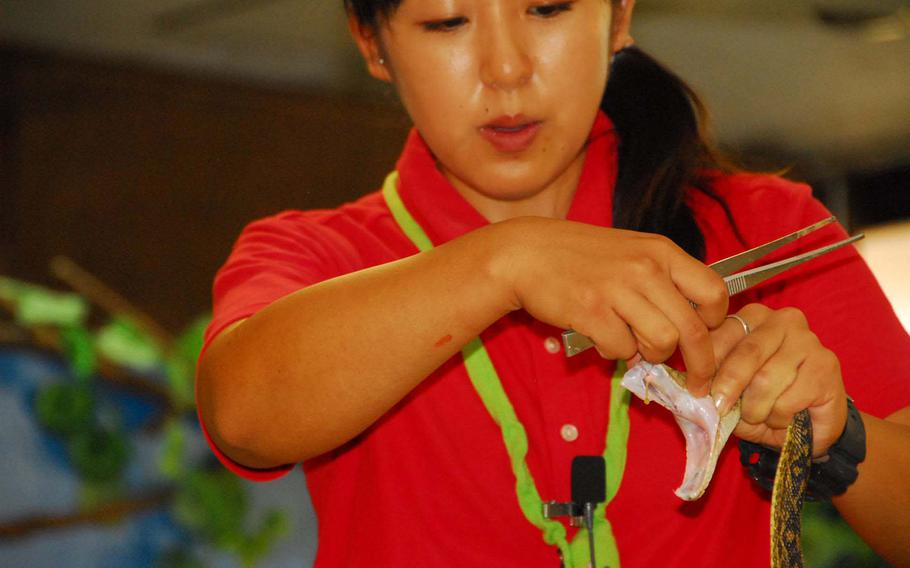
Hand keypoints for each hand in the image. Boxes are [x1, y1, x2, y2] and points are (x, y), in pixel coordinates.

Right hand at [491, 217, 727, 389]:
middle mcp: (645, 268)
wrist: (527, 253)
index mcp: (662, 252)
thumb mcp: (631, 253)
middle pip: (694, 330)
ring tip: (631, 344)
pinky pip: (622, 350)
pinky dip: (615, 352)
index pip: (714, 293)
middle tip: (696, 383)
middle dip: (700, 365)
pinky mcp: (591, 311)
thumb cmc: (580, 256)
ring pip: (662, 343)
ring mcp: (618, 289)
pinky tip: (601, 337)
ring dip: (649, 355)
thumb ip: (661, 285)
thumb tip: (683, 333)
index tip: (705, 336)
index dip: (716, 323)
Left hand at [709, 303, 848, 457]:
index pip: (722, 334)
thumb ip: (715, 382)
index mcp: (752, 317)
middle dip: (729, 386)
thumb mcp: (732, 388)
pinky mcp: (826, 366)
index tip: (698, 389)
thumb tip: (696, 390)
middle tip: (721, 408)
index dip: (707, 365)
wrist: (810, 424)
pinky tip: (781, 419)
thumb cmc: (764, 400)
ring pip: (767, 379)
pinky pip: (789, 399)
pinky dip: (777, 418)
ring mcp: (808, 341)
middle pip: (747, 353)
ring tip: (757, 417)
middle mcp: (782, 321)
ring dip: (755, 408)